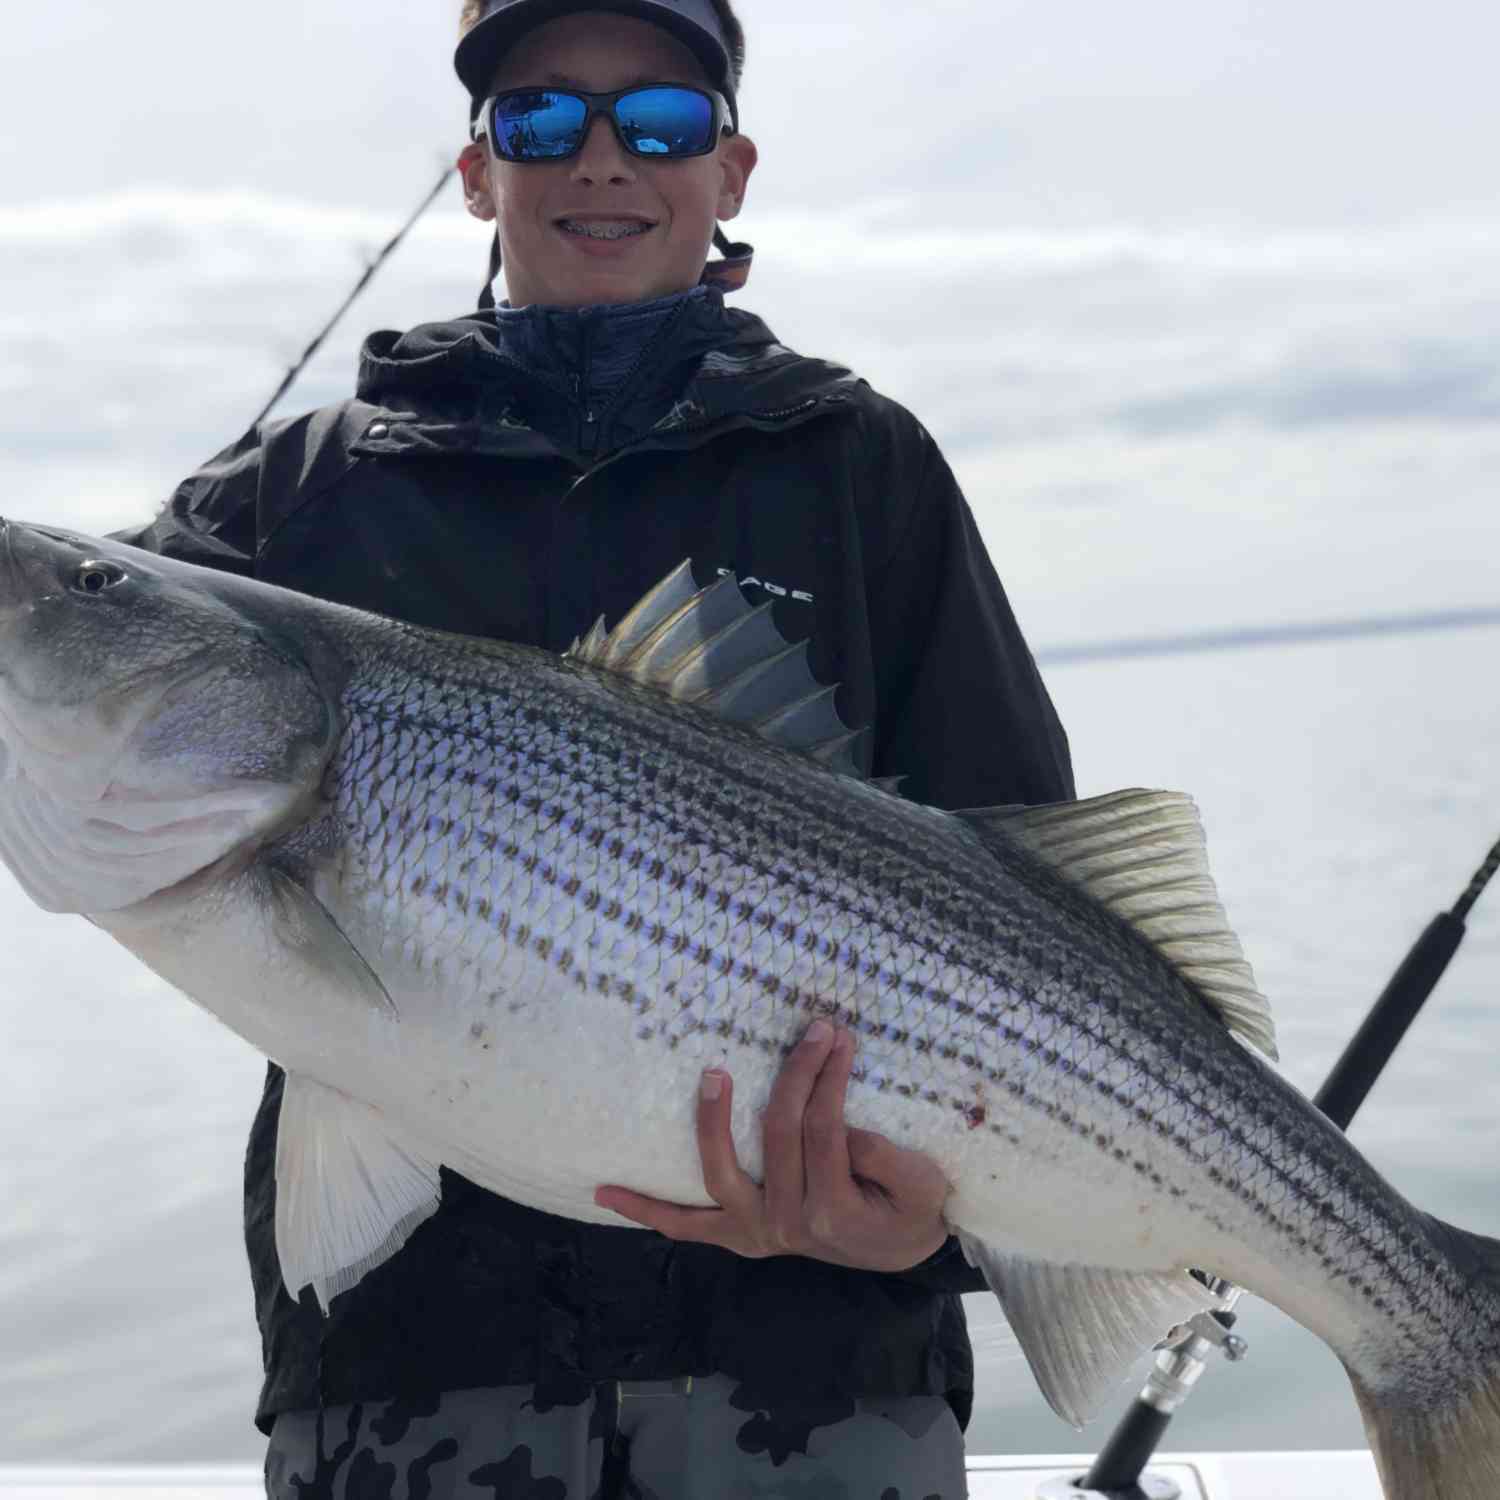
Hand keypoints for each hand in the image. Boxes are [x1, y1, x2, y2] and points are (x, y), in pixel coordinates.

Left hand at [593, 1020, 951, 1272]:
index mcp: (833, 1210)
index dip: (830, 1079)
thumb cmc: (912, 1210)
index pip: (824, 1129)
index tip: (838, 1036)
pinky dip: (648, 1211)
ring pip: (720, 1176)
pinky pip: (687, 1227)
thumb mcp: (923, 1186)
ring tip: (712, 1075)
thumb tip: (849, 1129)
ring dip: (710, 1124)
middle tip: (815, 1030)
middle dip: (799, 1074)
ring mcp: (757, 1232)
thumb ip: (888, 1161)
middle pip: (779, 1136)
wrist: (899, 1251)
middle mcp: (787, 1225)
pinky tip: (606, 1193)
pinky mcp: (738, 1236)